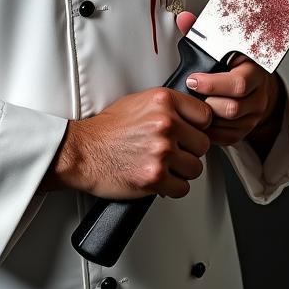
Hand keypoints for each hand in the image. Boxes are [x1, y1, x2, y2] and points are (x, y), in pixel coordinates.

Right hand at [41, 86, 212, 199]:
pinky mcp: (155, 177)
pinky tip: (158, 178)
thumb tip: (192, 116)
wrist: (83, 151)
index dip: (199, 127)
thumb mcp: (138, 102)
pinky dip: (172, 187)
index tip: (192, 133)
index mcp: (162, 101)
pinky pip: (182, 188)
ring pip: (195, 168)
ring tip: (163, 165)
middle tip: (172, 152)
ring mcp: (161, 151)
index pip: (205, 116)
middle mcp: (164, 124)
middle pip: (203, 145)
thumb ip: (167, 107)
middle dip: (189, 151)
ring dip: (182, 171)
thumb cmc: (107, 130)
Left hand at [175, 11, 285, 149]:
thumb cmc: (231, 61)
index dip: (213, 84)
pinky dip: (209, 130)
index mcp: (255, 70)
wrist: (255, 82)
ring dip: (206, 117)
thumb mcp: (219, 44)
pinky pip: (227, 137)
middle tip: (190, 94)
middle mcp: (259, 95)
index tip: (193, 80)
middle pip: (233, 108)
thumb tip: (183, 18)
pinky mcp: (246, 131)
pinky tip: (198, 118)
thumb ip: (200, 31)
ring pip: (229, 125)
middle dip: (207, 102)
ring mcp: (254, 115)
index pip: (239, 83)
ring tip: (191, 106)